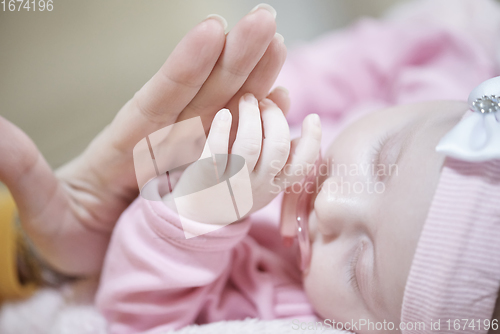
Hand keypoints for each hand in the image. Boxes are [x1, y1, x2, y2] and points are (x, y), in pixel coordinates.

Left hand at [0, 5, 285, 275]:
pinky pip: (240, 145)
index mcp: (128, 143)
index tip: (213, 29)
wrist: (91, 256)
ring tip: (279, 49)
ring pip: (228, 110)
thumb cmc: (67, 232)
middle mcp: (165, 140)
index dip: (186, 65)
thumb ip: (25, 174)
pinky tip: (279, 102)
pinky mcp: (209, 174)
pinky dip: (261, 123)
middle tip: (266, 21)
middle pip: (204, 92)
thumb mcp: (43, 210)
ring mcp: (191, 154)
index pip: (159, 96)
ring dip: (254, 79)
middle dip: (236, 57)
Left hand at [167, 93, 320, 222]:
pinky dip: (223, 127)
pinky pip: (216, 150)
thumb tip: (283, 92)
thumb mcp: (259, 164)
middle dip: (274, 116)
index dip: (313, 140)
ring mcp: (233, 184)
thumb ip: (272, 128)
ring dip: (250, 116)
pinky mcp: (207, 179)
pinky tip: (224, 114)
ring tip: (246, 99)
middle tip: (263, 102)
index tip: (312, 117)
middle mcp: (259, 186)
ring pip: (250, 145)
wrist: (197, 213)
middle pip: (278, 147)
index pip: (303, 164)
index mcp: (276, 183)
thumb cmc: (233, 179)